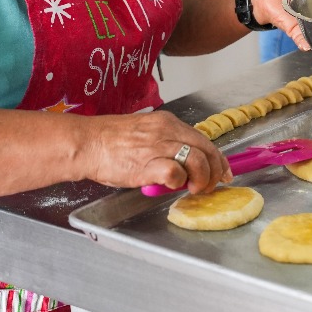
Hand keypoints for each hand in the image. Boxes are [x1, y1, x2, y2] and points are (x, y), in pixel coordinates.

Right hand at [83, 110, 230, 195]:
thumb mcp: (145, 133)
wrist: (87, 143)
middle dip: (215, 171)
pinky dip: (179, 182)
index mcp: (168, 123)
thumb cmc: (110, 141)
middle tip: (210, 185)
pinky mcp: (147, 164)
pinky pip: (176, 174)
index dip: (218, 159)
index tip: (224, 171)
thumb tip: (183, 163)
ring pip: (198, 161)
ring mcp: (158, 147)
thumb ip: (166, 144)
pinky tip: (171, 185)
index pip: (205, 140)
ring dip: (201, 179)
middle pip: (207, 150)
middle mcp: (167, 131)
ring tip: (193, 188)